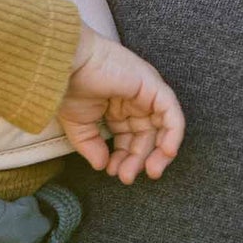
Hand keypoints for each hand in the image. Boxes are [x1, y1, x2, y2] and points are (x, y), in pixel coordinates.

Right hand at [59, 26, 184, 183]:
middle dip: (138, 159)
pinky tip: (166, 153)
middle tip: (126, 176)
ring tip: (148, 171)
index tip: (112, 171)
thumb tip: (102, 166)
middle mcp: (135, 100)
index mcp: (117, 106)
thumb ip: (91, 146)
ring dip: (159, 152)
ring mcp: (146, 92)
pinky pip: (172, 114)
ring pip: (163, 127)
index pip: (130, 137)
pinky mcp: (153, 86)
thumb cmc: (70, 87)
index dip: (124, 157)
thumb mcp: (79, 125)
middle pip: (147, 135)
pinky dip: (173, 134)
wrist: (68, 65)